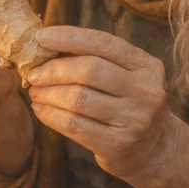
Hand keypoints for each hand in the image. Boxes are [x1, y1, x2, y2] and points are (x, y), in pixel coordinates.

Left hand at [27, 26, 177, 184]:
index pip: (103, 43)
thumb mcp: (126, 77)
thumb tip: (46, 45)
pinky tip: (40, 109)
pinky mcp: (117, 145)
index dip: (69, 37)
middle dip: (54, 70)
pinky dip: (50, 114)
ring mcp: (133, 120)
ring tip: (34, 91)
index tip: (41, 37)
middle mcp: (145, 91)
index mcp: (146, 66)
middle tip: (33, 74)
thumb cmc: (128, 104)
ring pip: (78, 99)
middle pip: (89, 71)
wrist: (155, 150)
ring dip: (48, 93)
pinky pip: (73, 125)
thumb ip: (95, 59)